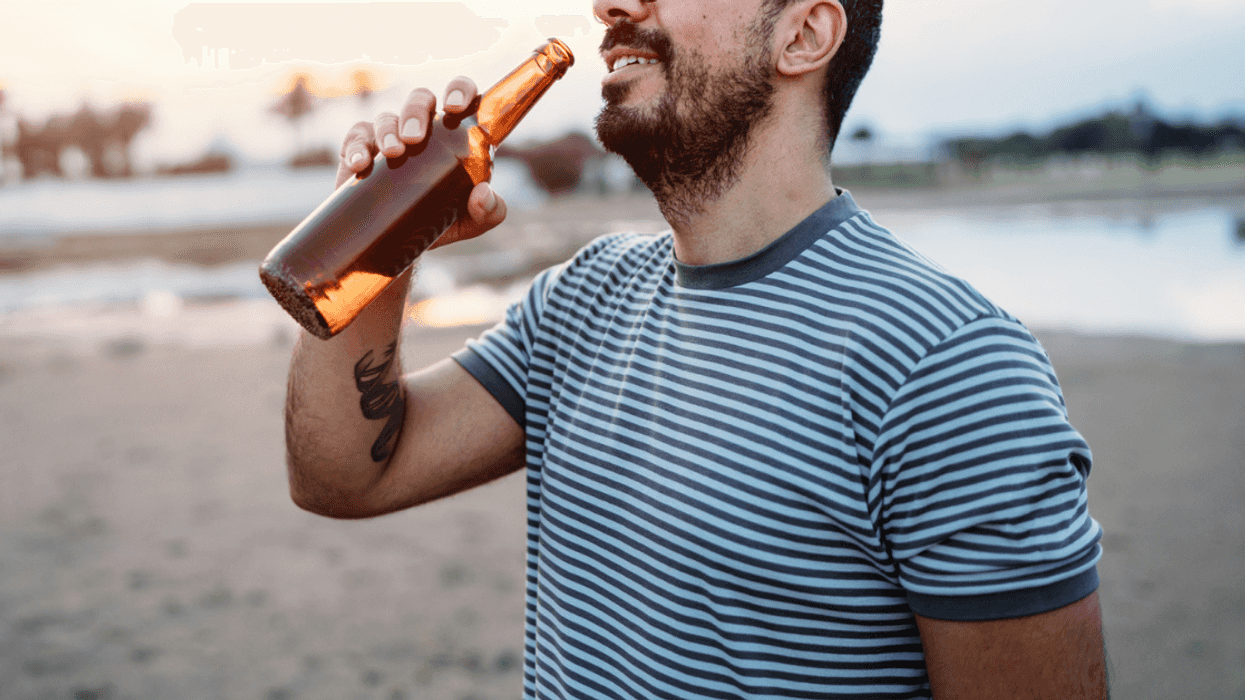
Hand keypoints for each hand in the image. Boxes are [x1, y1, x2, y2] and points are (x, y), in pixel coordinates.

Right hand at [334, 76, 507, 249]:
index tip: (455, 106)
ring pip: (387, 117)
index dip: (459, 90)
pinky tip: (360, 164)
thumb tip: (482, 193)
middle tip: (415, 138)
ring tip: (393, 153)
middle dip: (416, 112)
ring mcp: (391, 137)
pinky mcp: (362, 150)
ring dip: (388, 130)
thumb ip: (490, 210)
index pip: (460, 96)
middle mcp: (423, 129)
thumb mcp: (473, 222)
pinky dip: (356, 147)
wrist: (400, 244)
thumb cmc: (442, 222)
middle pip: (420, 99)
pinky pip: (356, 137)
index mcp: (454, 135)